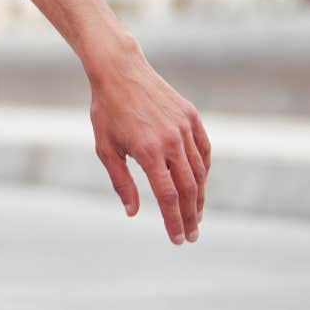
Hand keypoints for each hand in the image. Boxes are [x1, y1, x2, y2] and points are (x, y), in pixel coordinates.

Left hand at [86, 41, 211, 244]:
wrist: (120, 70)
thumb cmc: (107, 111)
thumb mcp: (106, 148)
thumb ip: (122, 182)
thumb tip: (133, 212)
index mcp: (149, 151)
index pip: (168, 197)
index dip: (174, 221)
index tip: (178, 239)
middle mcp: (172, 141)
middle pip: (189, 189)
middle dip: (190, 216)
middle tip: (191, 236)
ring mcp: (184, 127)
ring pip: (200, 171)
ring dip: (200, 197)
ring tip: (196, 216)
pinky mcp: (191, 116)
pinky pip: (204, 150)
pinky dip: (204, 170)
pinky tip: (200, 184)